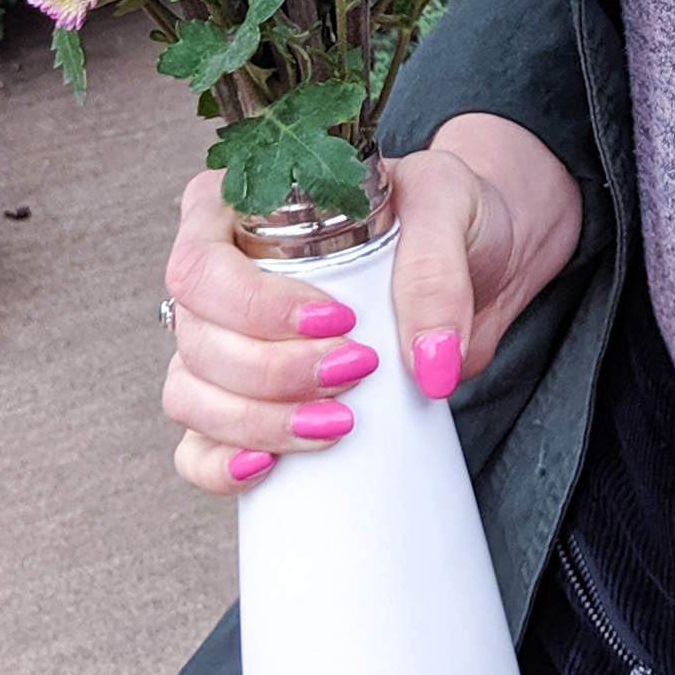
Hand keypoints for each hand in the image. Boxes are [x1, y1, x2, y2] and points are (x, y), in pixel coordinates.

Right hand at [161, 110, 579, 497]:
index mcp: (238, 209)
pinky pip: (200, 447)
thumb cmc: (448, 215)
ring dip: (256, 423)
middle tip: (355, 370)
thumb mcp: (450, 207)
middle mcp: (219, 278)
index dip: (254, 307)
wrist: (483, 262)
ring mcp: (224, 344)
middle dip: (271, 373)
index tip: (338, 321)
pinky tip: (268, 467)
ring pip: (190, 397)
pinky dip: (223, 466)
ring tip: (337, 423)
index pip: (201, 265)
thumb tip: (427, 366)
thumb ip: (435, 272)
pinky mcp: (247, 400)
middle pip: (197, 340)